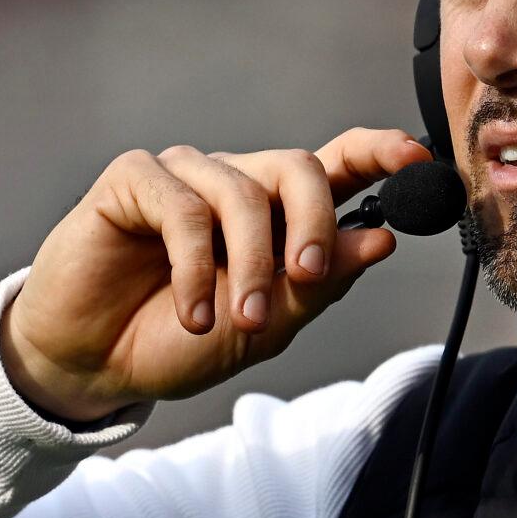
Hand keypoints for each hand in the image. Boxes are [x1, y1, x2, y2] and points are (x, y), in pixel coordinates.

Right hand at [0, 127, 432, 419]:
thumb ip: (319, 283)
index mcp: (278, 211)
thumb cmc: (180, 340)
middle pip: (300, 167)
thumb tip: (383, 239)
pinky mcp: (134, 179)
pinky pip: (182, 208)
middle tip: (306, 277)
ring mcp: (186, 175)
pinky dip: (194, 267)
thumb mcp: (266, 326)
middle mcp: (237, 181)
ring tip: (236, 322)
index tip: (419, 160)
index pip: (339, 164)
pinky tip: (192, 312)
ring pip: (241, 192)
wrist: (97, 364)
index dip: (381, 153)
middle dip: (312, 225)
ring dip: (248, 266)